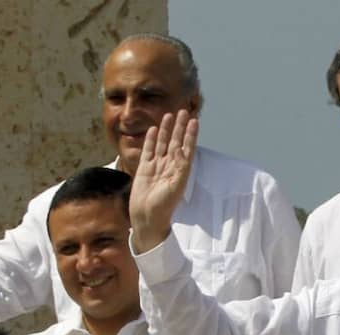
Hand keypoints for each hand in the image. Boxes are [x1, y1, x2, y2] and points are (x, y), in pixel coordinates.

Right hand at [129, 110, 198, 252]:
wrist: (147, 217)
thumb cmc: (164, 205)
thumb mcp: (176, 186)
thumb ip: (180, 168)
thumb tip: (182, 150)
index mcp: (181, 171)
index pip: (187, 148)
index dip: (191, 134)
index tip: (195, 121)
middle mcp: (170, 166)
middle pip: (176, 142)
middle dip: (180, 127)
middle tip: (184, 111)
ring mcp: (157, 167)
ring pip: (163, 144)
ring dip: (167, 130)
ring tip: (169, 115)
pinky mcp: (144, 169)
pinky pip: (149, 150)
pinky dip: (152, 140)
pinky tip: (155, 129)